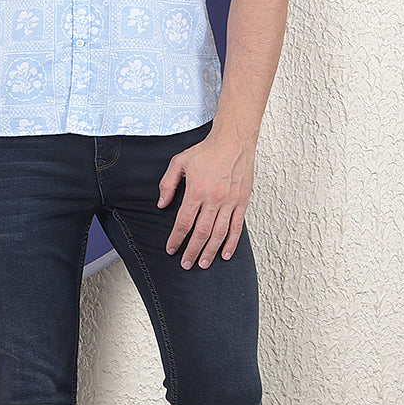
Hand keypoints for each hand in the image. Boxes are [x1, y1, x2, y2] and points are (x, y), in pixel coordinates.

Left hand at [157, 135, 254, 268]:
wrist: (233, 141)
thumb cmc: (207, 150)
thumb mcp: (179, 162)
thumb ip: (167, 183)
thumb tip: (161, 204)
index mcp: (196, 191)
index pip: (184, 222)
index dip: (176, 239)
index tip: (171, 248)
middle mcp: (213, 199)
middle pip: (201, 233)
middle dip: (192, 251)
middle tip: (186, 263)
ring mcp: (229, 202)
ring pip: (219, 234)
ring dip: (210, 251)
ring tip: (203, 263)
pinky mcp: (241, 202)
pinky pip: (236, 227)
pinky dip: (231, 243)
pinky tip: (225, 254)